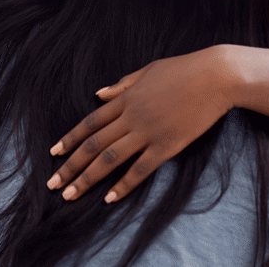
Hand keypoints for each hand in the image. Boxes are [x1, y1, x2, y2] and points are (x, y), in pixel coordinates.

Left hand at [46, 47, 235, 203]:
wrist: (216, 76)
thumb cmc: (184, 69)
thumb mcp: (147, 71)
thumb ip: (122, 85)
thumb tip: (98, 94)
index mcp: (126, 98)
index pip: (90, 123)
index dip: (70, 140)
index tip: (53, 154)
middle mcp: (131, 116)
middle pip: (93, 144)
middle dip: (70, 166)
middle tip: (52, 184)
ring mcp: (148, 132)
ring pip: (110, 159)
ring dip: (87, 179)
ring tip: (70, 194)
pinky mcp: (167, 145)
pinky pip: (140, 169)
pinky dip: (123, 185)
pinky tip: (109, 198)